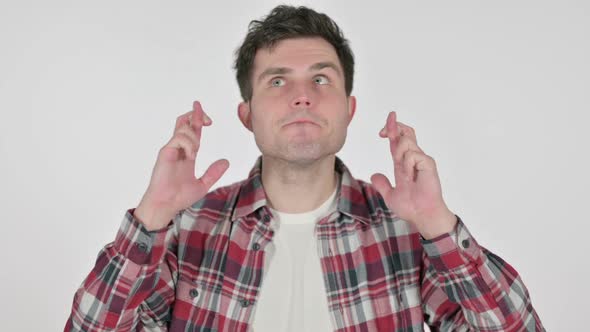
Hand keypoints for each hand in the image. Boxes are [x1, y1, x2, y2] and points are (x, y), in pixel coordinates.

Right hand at [135, 101, 229, 230]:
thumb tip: (226, 162)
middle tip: (208, 120)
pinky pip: (178, 139)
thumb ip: (214, 173)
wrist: (166, 206)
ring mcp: (171, 150)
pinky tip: (191, 156)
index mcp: (187, 154)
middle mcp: (178, 149)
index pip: (193, 131)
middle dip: (196, 115)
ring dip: (194, 136)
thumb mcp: (203, 184)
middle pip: (184, 122)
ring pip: (183, 128)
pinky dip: (188, 144)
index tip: (210, 119)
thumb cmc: (179, 197)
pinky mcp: (165, 153)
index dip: (199, 119)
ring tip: (195, 153)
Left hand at [370, 111, 455, 238]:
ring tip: (403, 174)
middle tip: (382, 133)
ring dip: (399, 154)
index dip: (391, 130)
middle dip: (394, 127)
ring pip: (406, 142)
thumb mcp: (390, 195)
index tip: (381, 132)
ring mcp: (421, 160)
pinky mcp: (428, 164)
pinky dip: (407, 165)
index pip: (398, 141)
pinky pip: (412, 155)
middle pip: (406, 133)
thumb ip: (382, 185)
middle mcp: (413, 159)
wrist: (421, 216)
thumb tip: (373, 176)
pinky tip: (410, 177)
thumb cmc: (411, 207)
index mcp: (403, 164)